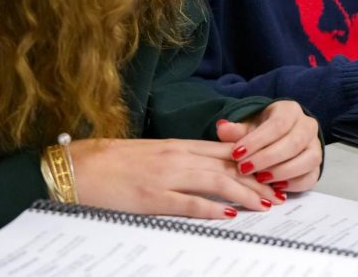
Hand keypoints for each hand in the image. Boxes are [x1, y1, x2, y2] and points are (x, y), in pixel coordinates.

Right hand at [70, 137, 278, 217]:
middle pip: (226, 166)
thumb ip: (180, 158)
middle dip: (256, 180)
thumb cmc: (114, 162)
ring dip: (243, 193)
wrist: (79, 167)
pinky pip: (187, 202)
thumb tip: (206, 169)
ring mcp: (165, 176)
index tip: (271, 172)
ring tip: (264, 204)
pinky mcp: (151, 196)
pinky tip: (227, 213)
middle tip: (278, 193)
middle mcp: (177, 156)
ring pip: (214, 181)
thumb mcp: (154, 154)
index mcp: (177, 145)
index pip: (224, 151)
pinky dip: (209, 207)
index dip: (252, 162)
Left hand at [215, 100, 321, 193]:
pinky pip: (310, 176)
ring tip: (259, 178)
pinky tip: (274, 186)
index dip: (257, 141)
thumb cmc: (261, 131)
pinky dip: (293, 183)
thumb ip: (235, 130)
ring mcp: (316, 145)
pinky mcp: (316, 165)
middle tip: (244, 169)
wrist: (277, 138)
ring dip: (282, 172)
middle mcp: (308, 125)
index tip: (236, 154)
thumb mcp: (247, 126)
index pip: (278, 124)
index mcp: (290, 110)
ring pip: (308, 159)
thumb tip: (222, 127)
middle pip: (294, 142)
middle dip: (267, 158)